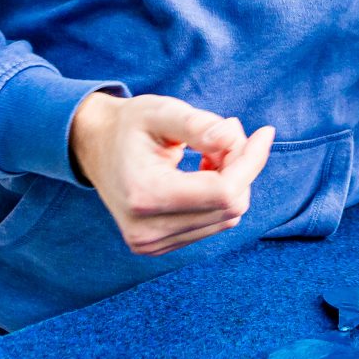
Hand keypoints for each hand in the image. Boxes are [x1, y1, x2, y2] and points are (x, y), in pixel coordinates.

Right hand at [69, 93, 274, 256]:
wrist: (96, 146)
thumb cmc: (130, 125)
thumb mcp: (161, 111)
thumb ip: (197, 124)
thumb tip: (233, 136)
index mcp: (145, 195)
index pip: (224, 191)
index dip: (251, 161)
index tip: (262, 132)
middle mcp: (147, 231)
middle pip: (231, 206)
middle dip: (241, 167)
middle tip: (224, 134)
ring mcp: (152, 244)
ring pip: (227, 217)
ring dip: (232, 181)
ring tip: (208, 151)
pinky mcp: (159, 247)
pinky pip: (214, 224)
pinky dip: (220, 197)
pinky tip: (201, 172)